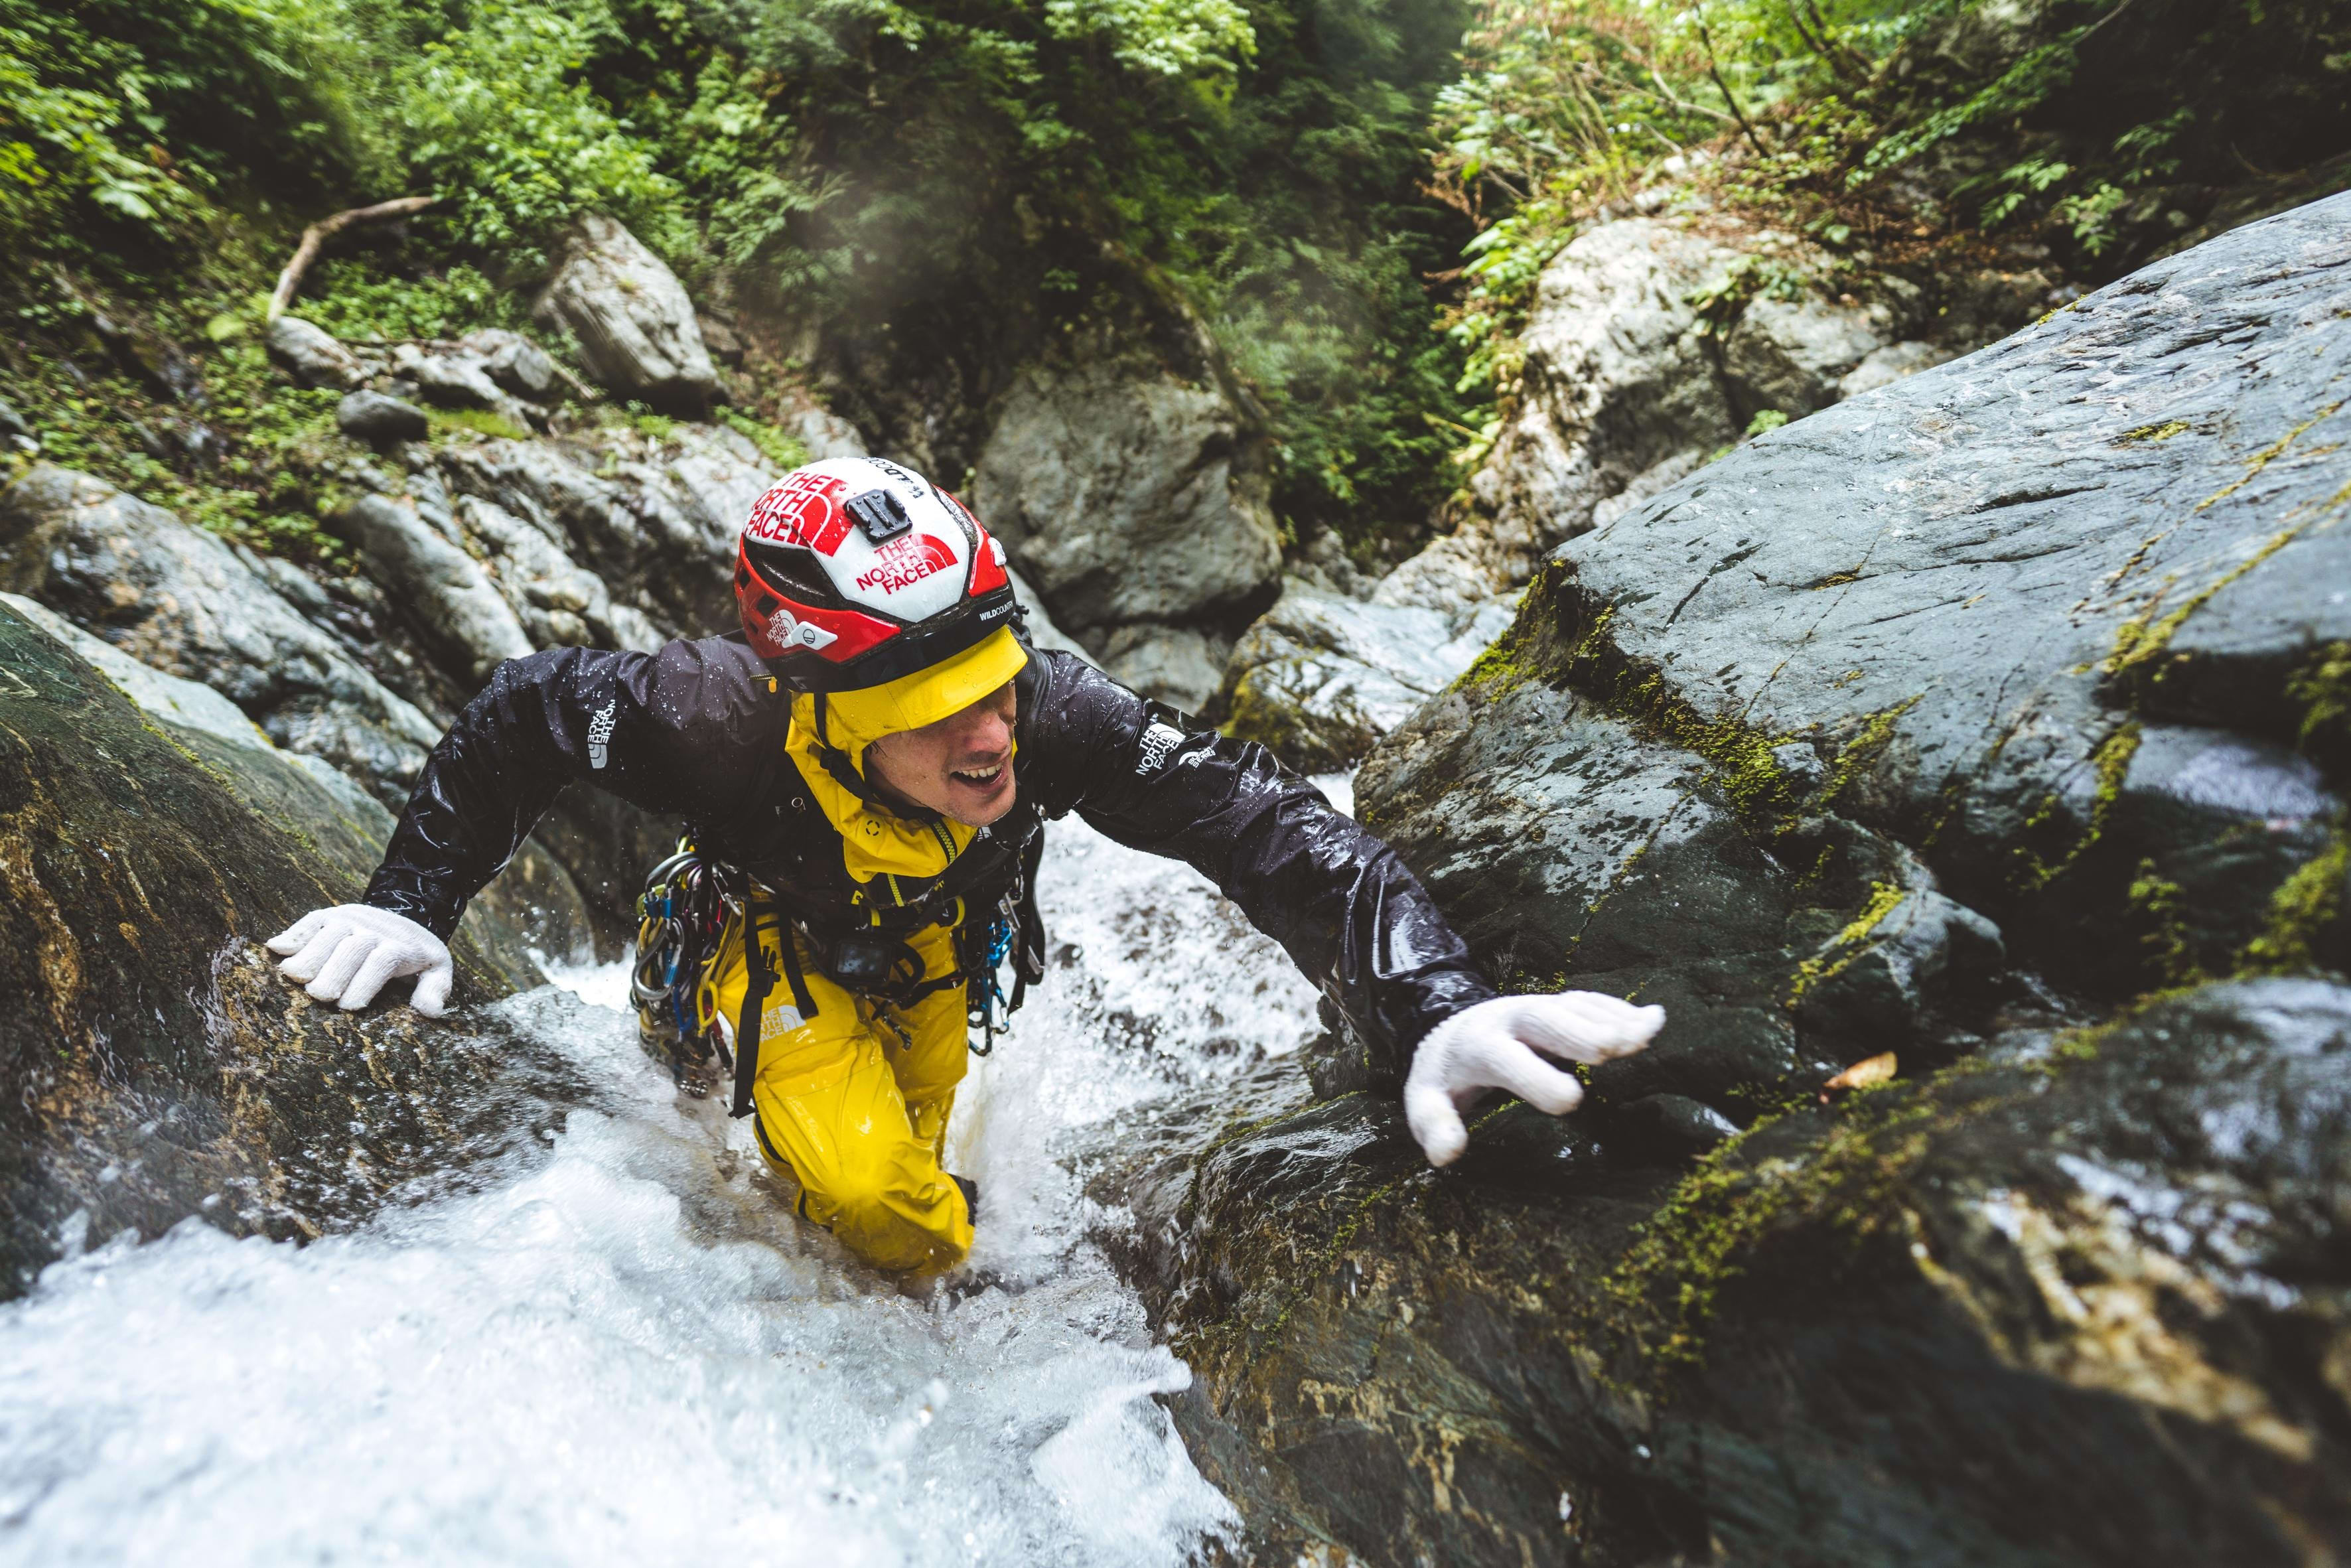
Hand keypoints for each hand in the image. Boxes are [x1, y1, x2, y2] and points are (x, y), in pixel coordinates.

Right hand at [265, 904, 453, 1015]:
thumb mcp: (437, 969)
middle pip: (352, 948)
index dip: (364, 983)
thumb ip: (436, 989)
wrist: (408, 913)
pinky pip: (311, 921)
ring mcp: (351, 920)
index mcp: (401, 947)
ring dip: (309, 955)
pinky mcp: (331, 915)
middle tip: (318, 995)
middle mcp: (373, 930)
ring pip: (329, 933)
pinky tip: (276, 948)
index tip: (349, 1007)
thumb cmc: (418, 954)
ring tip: (292, 976)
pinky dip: (294, 934)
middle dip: (334, 972)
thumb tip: (431, 1012)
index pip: (382, 962)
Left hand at [1404, 992, 1664, 1165]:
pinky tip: (1652, 1020)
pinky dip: (1620, 1009)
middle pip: (1544, 1018)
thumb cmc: (1442, 1077)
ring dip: (1611, 1019)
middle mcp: (1508, 1018)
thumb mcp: (1424, 1102)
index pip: (1503, 1058)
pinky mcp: (1557, 1005)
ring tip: (1647, 1035)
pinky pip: (1589, 1002)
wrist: (1447, 1031)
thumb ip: (1434, 1125)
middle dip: (1578, 1032)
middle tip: (1614, 1051)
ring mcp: (1536, 1007)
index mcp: (1477, 1045)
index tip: (1571, 1101)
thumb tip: (1447, 1154)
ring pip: (1572, 1006)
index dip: (1535, 1077)